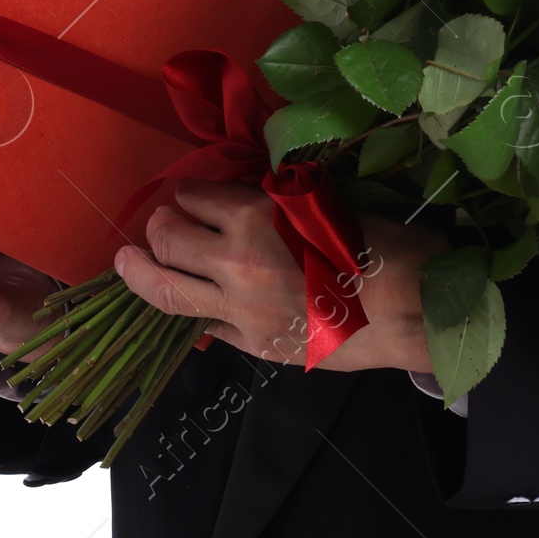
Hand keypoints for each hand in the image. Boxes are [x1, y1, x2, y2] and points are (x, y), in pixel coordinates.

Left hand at [112, 180, 446, 373]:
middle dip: (158, 226)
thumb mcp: (324, 202)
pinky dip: (192, 314)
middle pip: (168, 239)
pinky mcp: (254, 345)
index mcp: (255, 213)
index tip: (188, 194)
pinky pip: (207, 328)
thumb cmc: (381, 243)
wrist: (413, 309)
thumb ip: (277, 204)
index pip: (195, 196)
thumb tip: (247, 204)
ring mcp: (240, 308)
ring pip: (167, 292)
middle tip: (158, 222)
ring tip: (125, 262)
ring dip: (140, 273)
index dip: (188, 193)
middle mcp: (235, 259)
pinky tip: (185, 307)